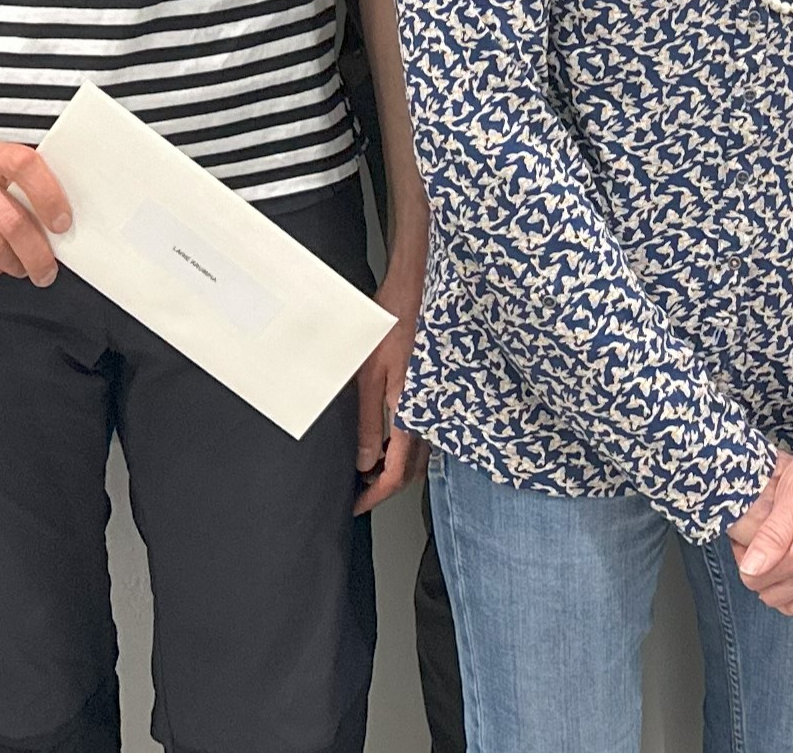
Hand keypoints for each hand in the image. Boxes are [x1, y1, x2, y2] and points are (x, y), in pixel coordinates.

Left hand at [353, 226, 424, 514]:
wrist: (420, 286)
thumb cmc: (394, 320)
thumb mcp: (369, 374)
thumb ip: (368, 421)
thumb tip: (365, 462)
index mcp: (413, 413)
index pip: (396, 474)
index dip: (374, 496)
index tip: (355, 506)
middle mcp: (431, 415)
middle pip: (410, 471)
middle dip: (383, 488)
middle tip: (357, 494)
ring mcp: (437, 404)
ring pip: (418, 454)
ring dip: (393, 468)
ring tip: (364, 470)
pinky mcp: (437, 391)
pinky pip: (423, 433)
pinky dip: (403, 446)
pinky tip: (385, 439)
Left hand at [727, 445, 792, 616]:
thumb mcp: (792, 490)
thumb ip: (771, 535)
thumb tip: (752, 568)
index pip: (760, 579)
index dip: (744, 563)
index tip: (744, 545)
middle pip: (777, 596)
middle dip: (759, 575)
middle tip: (755, 550)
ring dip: (781, 592)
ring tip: (773, 565)